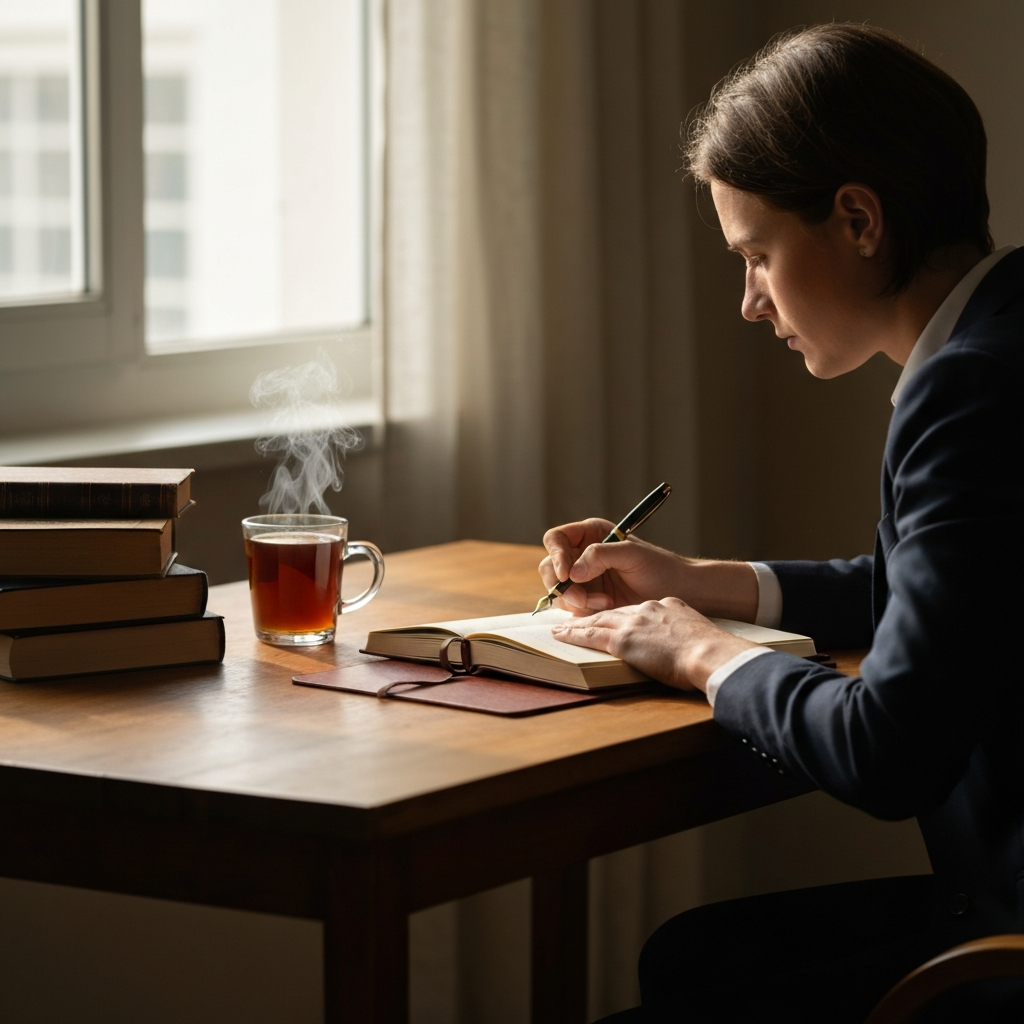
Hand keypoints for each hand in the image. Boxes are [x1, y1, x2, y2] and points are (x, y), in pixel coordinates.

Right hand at [539, 519, 759, 619]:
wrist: (678, 593)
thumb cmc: (660, 567)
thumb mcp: (632, 554)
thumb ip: (600, 555)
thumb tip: (572, 571)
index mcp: (590, 534)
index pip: (556, 539)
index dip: (556, 555)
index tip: (566, 573)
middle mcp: (582, 555)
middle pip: (550, 567)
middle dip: (564, 585)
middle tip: (581, 598)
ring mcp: (584, 579)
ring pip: (558, 591)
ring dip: (576, 600)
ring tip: (604, 603)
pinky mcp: (589, 600)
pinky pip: (571, 607)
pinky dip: (583, 610)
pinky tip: (605, 607)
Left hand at [550, 598, 757, 691]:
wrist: (710, 653)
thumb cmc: (713, 652)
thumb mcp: (700, 632)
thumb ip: (686, 633)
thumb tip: (686, 646)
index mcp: (667, 606)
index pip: (637, 611)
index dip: (622, 617)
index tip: (613, 621)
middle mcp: (647, 609)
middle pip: (613, 612)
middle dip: (593, 616)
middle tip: (576, 619)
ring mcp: (633, 623)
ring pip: (596, 621)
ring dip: (576, 624)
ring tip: (560, 627)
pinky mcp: (623, 640)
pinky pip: (591, 635)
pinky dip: (573, 634)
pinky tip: (561, 635)